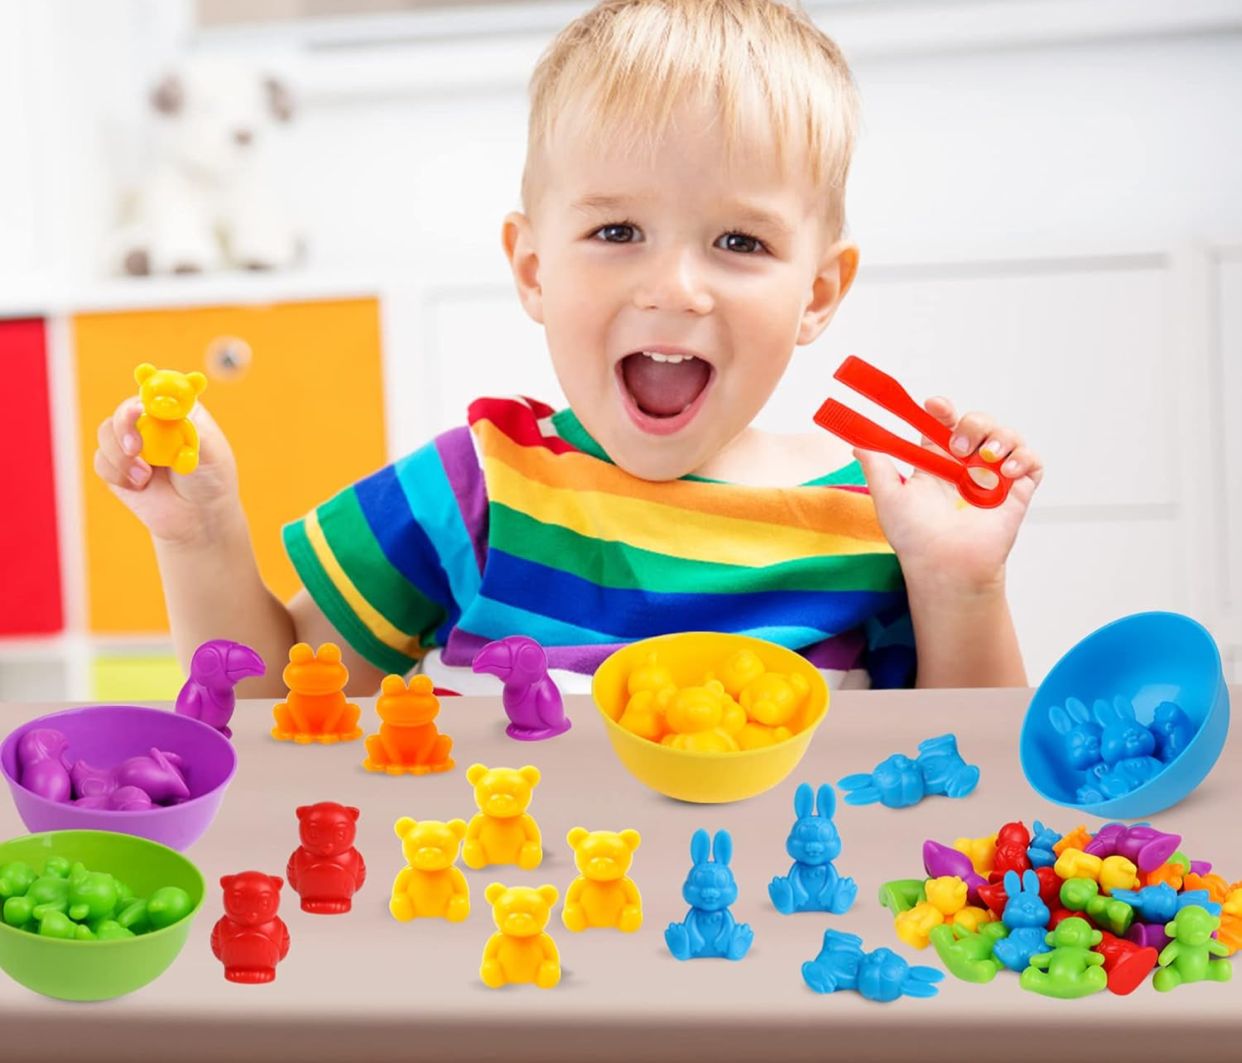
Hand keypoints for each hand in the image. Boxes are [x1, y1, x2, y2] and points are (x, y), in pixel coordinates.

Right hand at [93, 397, 240, 545]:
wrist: (199, 517)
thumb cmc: (211, 480)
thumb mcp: (211, 453)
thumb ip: (190, 430)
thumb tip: (169, 410)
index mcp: (178, 411)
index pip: (159, 389)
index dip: (149, 388)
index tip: (145, 406)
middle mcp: (151, 422)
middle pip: (125, 408)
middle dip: (124, 425)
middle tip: (135, 448)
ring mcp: (132, 442)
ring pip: (107, 433)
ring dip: (122, 458)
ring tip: (146, 477)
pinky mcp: (117, 465)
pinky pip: (102, 461)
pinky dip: (119, 475)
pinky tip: (141, 485)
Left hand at [852, 397, 1042, 591]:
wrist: (944, 564)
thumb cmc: (915, 537)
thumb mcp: (888, 495)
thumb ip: (875, 465)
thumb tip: (856, 442)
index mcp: (937, 463)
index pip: (943, 424)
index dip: (942, 410)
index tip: (934, 405)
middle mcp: (965, 467)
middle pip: (978, 423)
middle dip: (971, 424)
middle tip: (958, 446)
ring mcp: (992, 478)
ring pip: (1005, 436)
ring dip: (998, 437)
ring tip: (983, 459)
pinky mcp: (1016, 491)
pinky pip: (1031, 461)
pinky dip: (1023, 457)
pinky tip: (1006, 471)